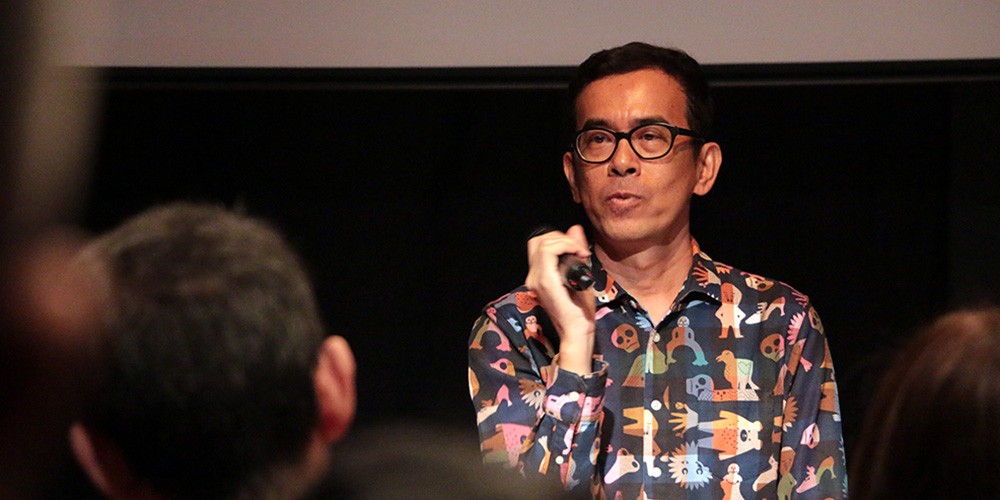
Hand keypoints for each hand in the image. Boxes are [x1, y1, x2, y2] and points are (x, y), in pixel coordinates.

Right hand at [525, 225, 594, 373]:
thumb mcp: (579, 274)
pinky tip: (579, 254)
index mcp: (539, 276)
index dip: (558, 239)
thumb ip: (575, 251)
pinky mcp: (545, 282)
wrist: (578, 331)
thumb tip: (574, 229)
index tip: (578, 249)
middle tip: (580, 249)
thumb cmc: (579, 310)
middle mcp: (534, 277)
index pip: (539, 245)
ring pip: (544, 243)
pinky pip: (549, 252)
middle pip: (539, 241)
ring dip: (565, 241)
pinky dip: (566, 246)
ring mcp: (537, 279)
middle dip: (562, 237)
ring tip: (580, 252)